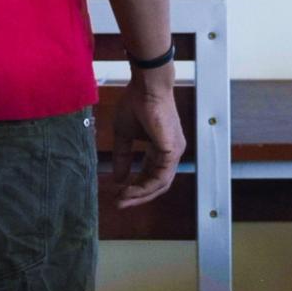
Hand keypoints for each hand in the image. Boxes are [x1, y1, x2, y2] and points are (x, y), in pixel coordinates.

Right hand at [108, 75, 185, 202]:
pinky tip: (130, 190)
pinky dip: (145, 186)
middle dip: (137, 196)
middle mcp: (171, 153)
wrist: (146, 87)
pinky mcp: (172, 151)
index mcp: (161, 148)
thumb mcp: (124, 135)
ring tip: (121, 199)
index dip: (135, 187)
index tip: (117, 194)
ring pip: (160, 184)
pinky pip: (160, 177)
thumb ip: (122, 157)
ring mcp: (174, 152)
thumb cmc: (136, 104)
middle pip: (157, 184)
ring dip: (139, 194)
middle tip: (118, 203)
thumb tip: (117, 179)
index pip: (151, 176)